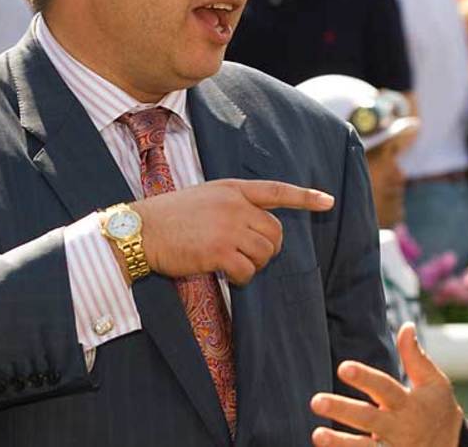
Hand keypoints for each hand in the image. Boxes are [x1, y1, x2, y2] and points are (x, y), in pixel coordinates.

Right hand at [133, 178, 333, 284]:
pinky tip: (227, 275)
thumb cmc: (168, 218)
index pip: (276, 190)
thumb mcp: (203, 198)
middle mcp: (235, 205)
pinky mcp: (219, 250)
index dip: (305, 197)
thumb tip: (255, 229)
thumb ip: (231, 206)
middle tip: (247, 257)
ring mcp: (228, 227)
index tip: (328, 202)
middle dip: (269, 249)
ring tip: (232, 265)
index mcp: (231, 189)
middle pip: (275, 232)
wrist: (139, 230)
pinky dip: (242, 279)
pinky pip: (248, 270)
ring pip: (265, 253)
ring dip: (254, 266)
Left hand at [310, 323, 462, 446]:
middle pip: (368, 419)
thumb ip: (416, 357)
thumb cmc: (439, 411)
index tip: (343, 367)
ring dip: (340, 444)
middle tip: (316, 401)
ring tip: (317, 435)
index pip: (385, 387)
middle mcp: (399, 427)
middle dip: (342, 410)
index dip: (365, 378)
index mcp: (408, 403)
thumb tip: (406, 325)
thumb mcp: (434, 384)